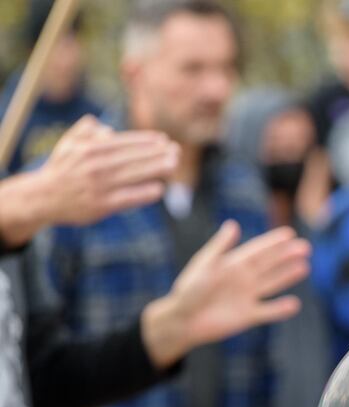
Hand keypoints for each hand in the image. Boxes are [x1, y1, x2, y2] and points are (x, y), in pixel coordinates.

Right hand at [0, 116, 178, 244]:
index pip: (123, 142)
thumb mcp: (68, 145)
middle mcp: (95, 165)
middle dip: (157, 152)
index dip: (145, 140)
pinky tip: (160, 189)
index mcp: (88, 149)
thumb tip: (107, 128)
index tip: (163, 139)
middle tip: (176, 150)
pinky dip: (144, 193)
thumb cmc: (61, 169)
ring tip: (174, 164)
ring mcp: (99, 186)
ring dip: (156, 169)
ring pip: (133, 175)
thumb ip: (85, 132)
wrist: (42, 197)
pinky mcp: (102, 205)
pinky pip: (128, 198)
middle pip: (132, 157)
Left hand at [141, 221, 309, 367]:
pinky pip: (268, 311)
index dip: (273, 242)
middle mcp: (243, 279)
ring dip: (288, 276)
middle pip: (269, 265)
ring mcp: (247, 297)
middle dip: (286, 256)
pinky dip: (281, 309)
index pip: (257, 251)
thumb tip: (234, 225)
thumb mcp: (204, 265)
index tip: (289, 233)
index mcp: (232, 264)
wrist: (181, 320)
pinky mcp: (248, 316)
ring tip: (305, 267)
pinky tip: (295, 304)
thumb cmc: (188, 290)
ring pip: (272, 284)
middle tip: (305, 247)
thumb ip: (220, 247)